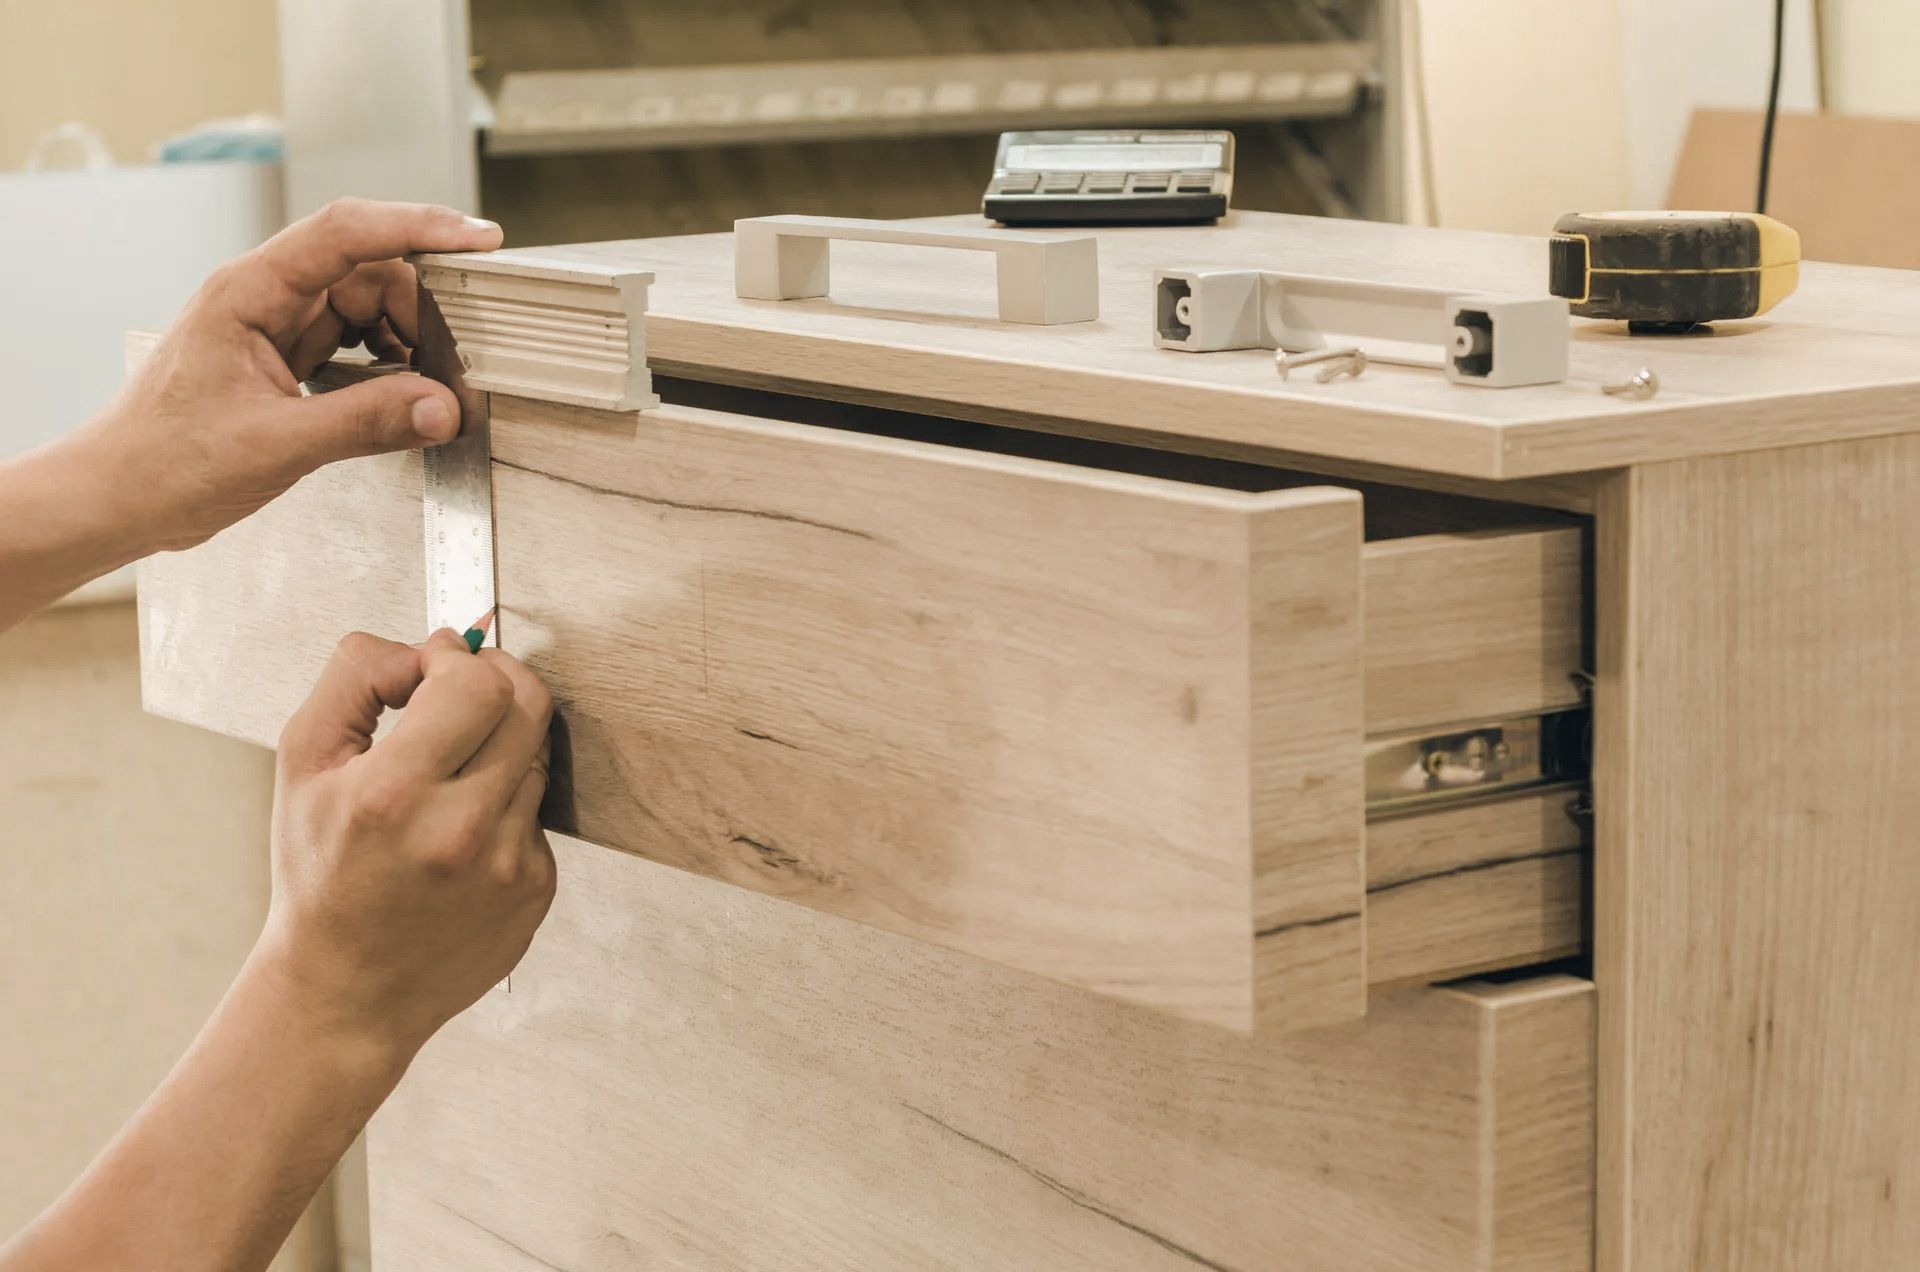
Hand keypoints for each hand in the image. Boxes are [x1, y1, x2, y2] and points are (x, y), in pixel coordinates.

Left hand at [78, 197, 503, 552]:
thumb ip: (365, 423)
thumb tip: (440, 407)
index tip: (477, 238)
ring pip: (364, 308)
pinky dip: (387, 365)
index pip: (347, 233)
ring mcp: (275, 329)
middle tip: (452, 357)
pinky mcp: (286, 362)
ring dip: (404, 339)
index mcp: (248, 293)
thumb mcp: (275, 444)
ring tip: (426, 384)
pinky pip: (353, 345)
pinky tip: (398, 396)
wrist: (117, 498)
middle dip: (418, 307)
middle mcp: (263, 299)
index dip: (419, 226)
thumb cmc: (163, 463)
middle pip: (366, 270)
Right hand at [258, 629, 555, 1062]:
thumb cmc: (319, 876)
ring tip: (447, 774)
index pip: (476, 684)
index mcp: (393, 796)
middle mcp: (460, 832)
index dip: (460, 657)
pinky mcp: (538, 887)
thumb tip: (424, 644)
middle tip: (462, 689)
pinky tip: (459, 832)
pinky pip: (538, 809)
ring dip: (499, 743)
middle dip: (497, 678)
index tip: (435, 665)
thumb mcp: (302, 765)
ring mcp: (509, 865)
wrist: (345, 991)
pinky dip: (505, 802)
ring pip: (536, 753)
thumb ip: (356, 680)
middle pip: (528, 705)